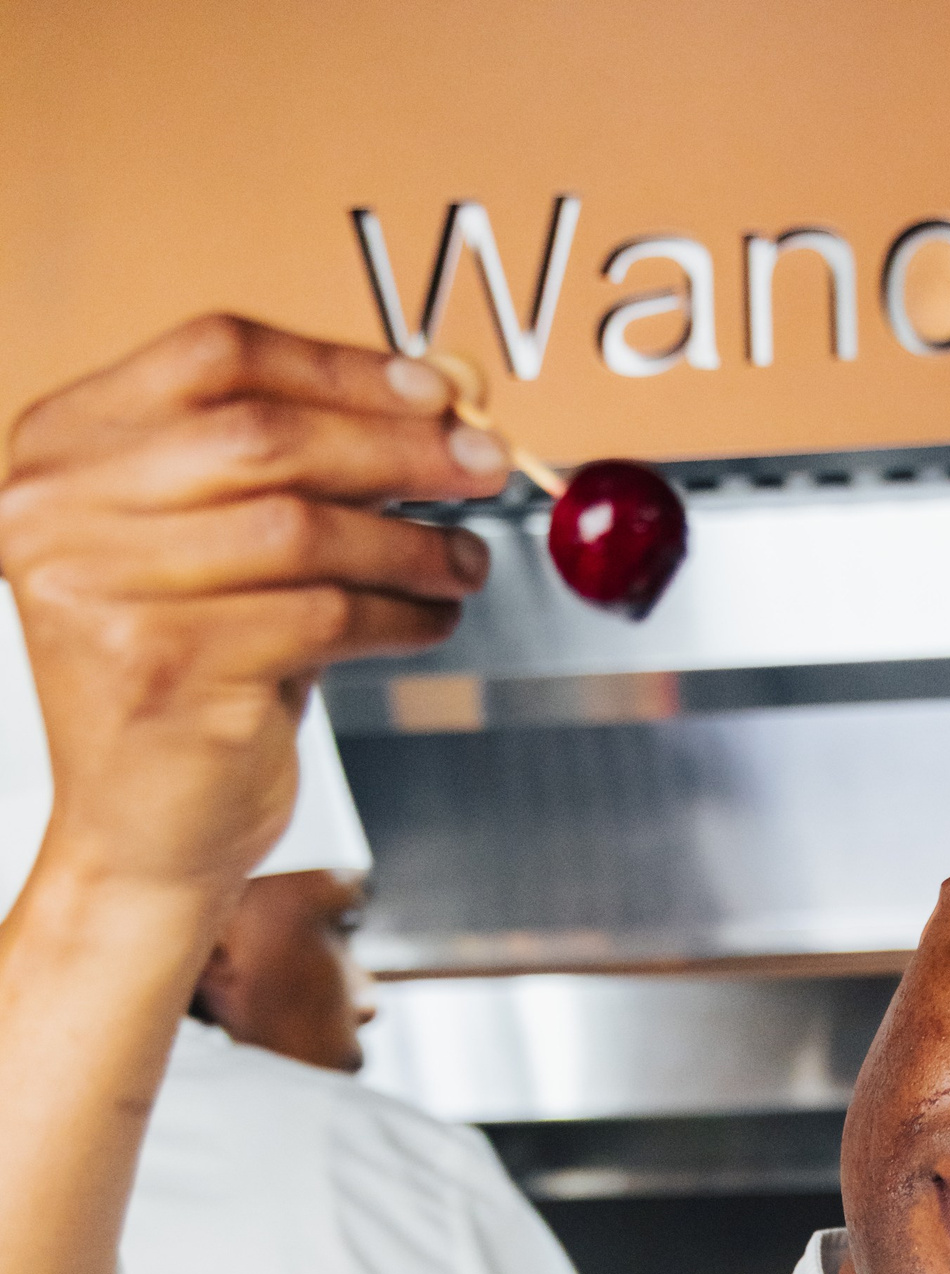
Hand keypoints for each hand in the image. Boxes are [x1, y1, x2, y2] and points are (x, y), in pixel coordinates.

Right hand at [0, 315, 500, 901]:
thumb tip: (431, 410)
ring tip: (460, 561)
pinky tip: (428, 619)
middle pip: (265, 434)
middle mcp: (62, 511)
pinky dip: (398, 615)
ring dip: (409, 542)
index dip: (340, 366)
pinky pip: (323, 616)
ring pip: (302, 528)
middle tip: (481, 465)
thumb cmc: (186, 684)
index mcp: (61, 451)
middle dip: (397, 447)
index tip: (432, 390)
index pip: (215, 356)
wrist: (140, 833)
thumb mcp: (215, 552)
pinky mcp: (170, 670)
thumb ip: (288, 473)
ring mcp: (106, 591)